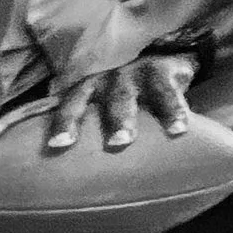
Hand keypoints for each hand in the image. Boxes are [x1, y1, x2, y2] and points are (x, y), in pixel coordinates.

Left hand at [32, 54, 197, 151]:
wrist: (166, 62)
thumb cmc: (123, 99)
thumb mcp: (103, 106)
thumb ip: (85, 128)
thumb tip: (53, 170)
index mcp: (87, 89)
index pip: (68, 104)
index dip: (61, 122)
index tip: (54, 145)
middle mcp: (107, 80)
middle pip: (90, 98)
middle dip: (81, 121)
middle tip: (96, 144)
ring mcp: (134, 74)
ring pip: (125, 98)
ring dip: (123, 120)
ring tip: (122, 142)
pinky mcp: (164, 72)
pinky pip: (168, 94)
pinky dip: (174, 112)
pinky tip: (178, 130)